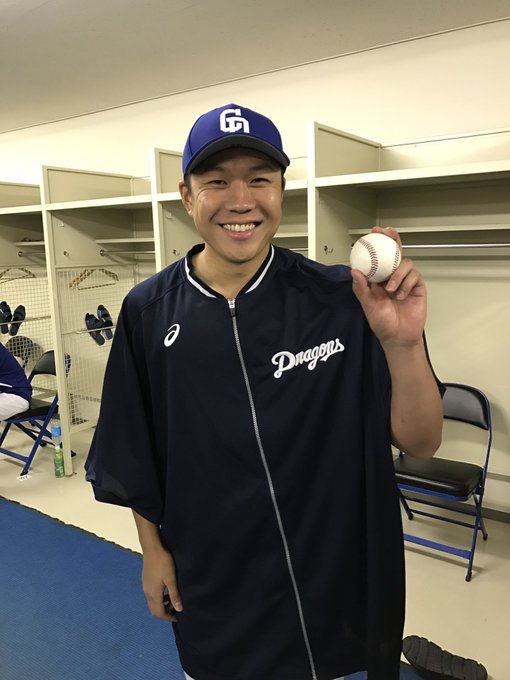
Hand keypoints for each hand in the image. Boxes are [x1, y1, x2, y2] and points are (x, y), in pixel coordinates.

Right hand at [141, 544, 182, 621]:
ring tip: (173, 601)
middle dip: (164, 613)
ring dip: (162, 605)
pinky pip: (151, 596)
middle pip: (154, 610)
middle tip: (176, 611)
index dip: (168, 617)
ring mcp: (145, 587)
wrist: (152, 548)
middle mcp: (147, 593)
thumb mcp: (171, 579)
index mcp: (154, 594)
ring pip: (152, 603)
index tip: (178, 617)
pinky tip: (166, 592)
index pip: (159, 613)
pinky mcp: (146, 581)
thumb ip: (174, 594)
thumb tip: (179, 609)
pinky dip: (159, 599)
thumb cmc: (163, 563)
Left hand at [351, 227, 426, 347]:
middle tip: (388, 233)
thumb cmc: (382, 323)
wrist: (398, 337)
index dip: (378, 243)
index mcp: (379, 279)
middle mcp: (393, 277)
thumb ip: (361, 288)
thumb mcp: (368, 305)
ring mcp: (406, 281)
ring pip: (406, 264)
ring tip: (390, 289)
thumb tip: (354, 271)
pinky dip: (407, 284)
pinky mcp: (418, 288)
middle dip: (393, 241)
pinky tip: (401, 295)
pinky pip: (415, 277)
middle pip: (396, 253)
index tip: (374, 232)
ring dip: (397, 274)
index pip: (379, 257)